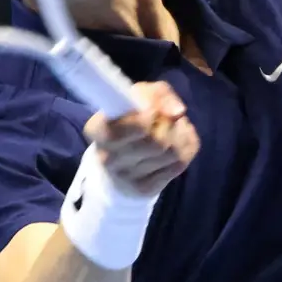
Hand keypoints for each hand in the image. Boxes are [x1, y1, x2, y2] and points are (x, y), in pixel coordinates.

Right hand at [83, 81, 199, 198]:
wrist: (121, 162)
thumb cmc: (129, 120)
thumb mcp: (138, 96)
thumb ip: (158, 93)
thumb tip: (177, 111)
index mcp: (97, 130)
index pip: (125, 127)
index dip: (148, 115)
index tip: (153, 109)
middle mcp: (107, 158)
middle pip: (156, 141)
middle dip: (168, 124)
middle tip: (165, 118)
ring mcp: (126, 177)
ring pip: (171, 152)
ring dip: (179, 135)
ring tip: (171, 129)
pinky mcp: (145, 189)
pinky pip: (179, 164)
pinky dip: (185, 148)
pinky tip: (176, 144)